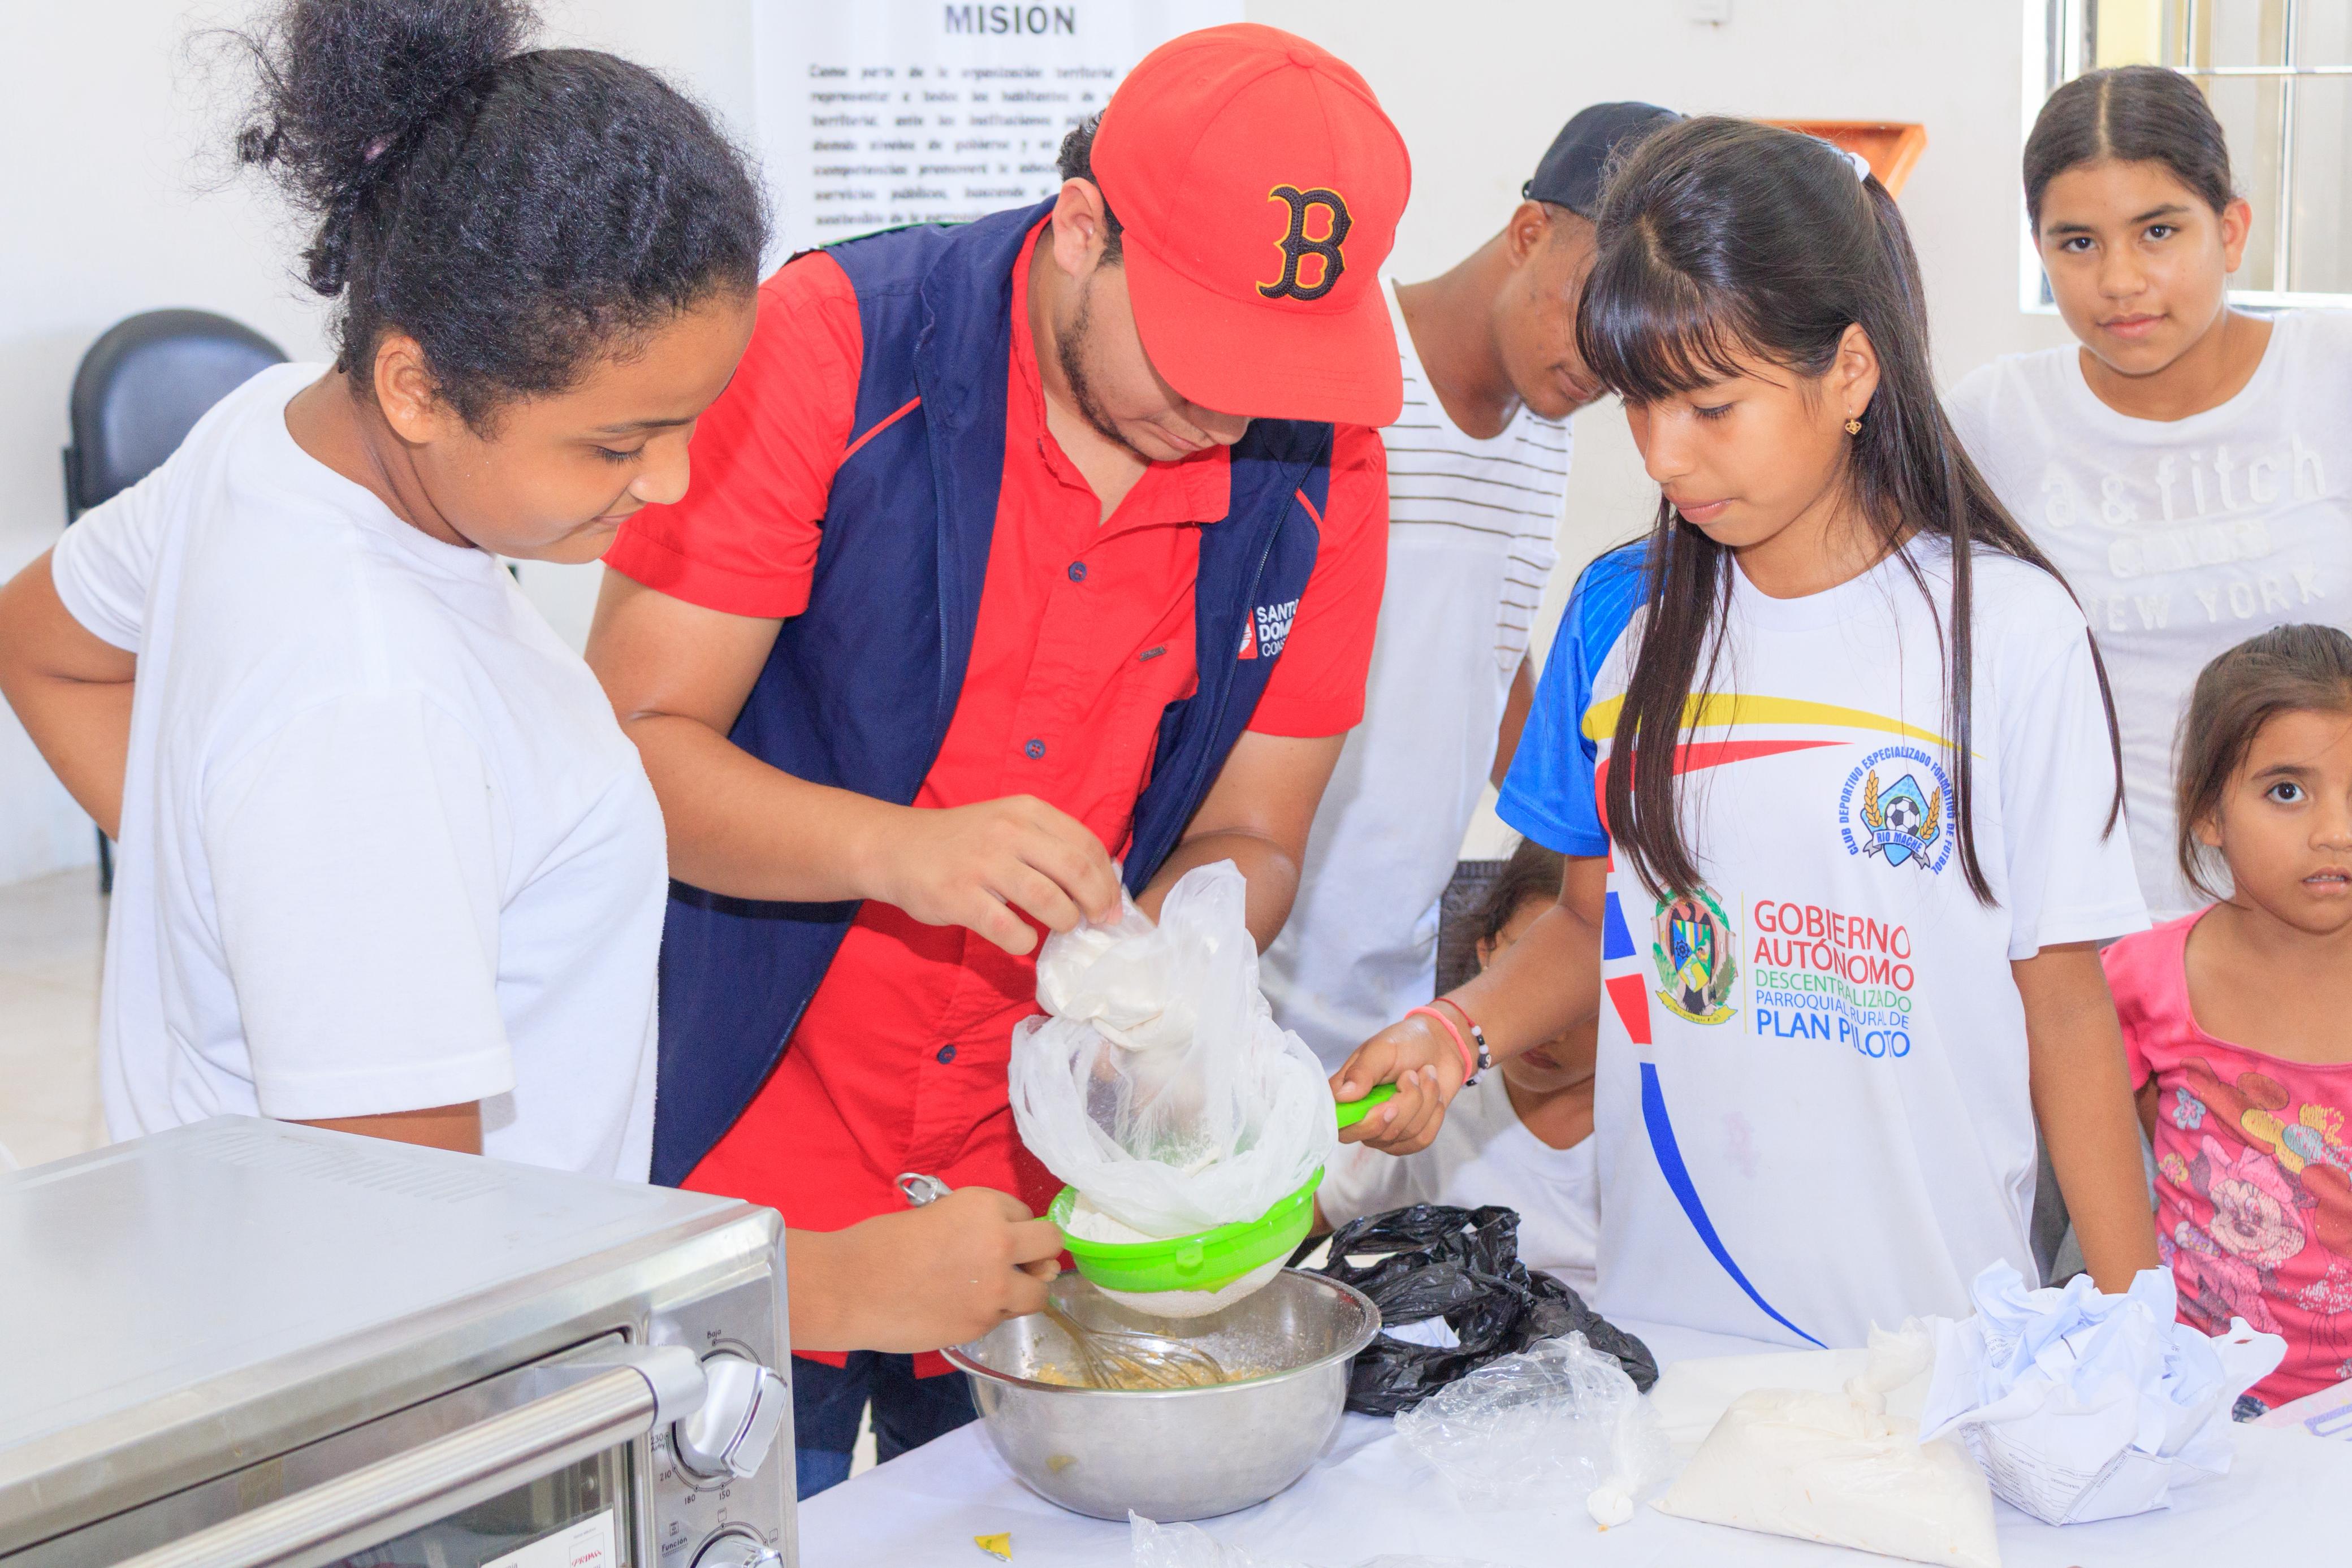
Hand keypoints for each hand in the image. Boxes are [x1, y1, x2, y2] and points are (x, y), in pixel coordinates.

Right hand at [809, 1187, 1064, 1352]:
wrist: (848, 1288)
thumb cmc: (880, 1243)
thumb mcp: (935, 1215)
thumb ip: (975, 1228)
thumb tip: (1008, 1247)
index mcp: (984, 1207)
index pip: (1025, 1213)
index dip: (1011, 1225)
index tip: (993, 1234)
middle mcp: (1000, 1244)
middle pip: (1051, 1244)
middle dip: (1038, 1252)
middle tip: (1020, 1261)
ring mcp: (995, 1289)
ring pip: (1040, 1290)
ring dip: (1025, 1288)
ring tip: (995, 1290)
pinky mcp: (982, 1324)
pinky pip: (1006, 1316)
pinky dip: (994, 1312)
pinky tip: (964, 1308)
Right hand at [868, 795, 1121, 956]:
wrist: (895, 848)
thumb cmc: (962, 841)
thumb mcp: (1008, 823)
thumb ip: (1050, 843)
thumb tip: (1101, 882)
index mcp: (1027, 811)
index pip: (1087, 845)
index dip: (1108, 881)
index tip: (1112, 905)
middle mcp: (1008, 831)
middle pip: (1076, 870)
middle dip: (1098, 904)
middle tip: (1099, 923)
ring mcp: (982, 863)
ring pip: (1048, 900)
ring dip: (1065, 920)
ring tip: (1061, 926)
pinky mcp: (958, 897)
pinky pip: (1008, 928)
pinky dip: (1024, 941)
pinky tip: (1021, 939)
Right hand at [1331, 1011, 1467, 1154]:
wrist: (1441, 1046)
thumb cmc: (1406, 1042)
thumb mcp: (1382, 1049)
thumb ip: (1362, 1072)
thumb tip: (1341, 1097)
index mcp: (1345, 1095)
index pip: (1339, 1126)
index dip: (1363, 1124)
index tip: (1388, 1105)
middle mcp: (1361, 1118)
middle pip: (1374, 1136)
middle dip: (1403, 1106)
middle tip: (1411, 1075)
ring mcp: (1385, 1130)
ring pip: (1402, 1137)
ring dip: (1423, 1102)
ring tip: (1425, 1075)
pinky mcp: (1409, 1138)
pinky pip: (1421, 1140)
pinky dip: (1434, 1114)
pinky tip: (1433, 1094)